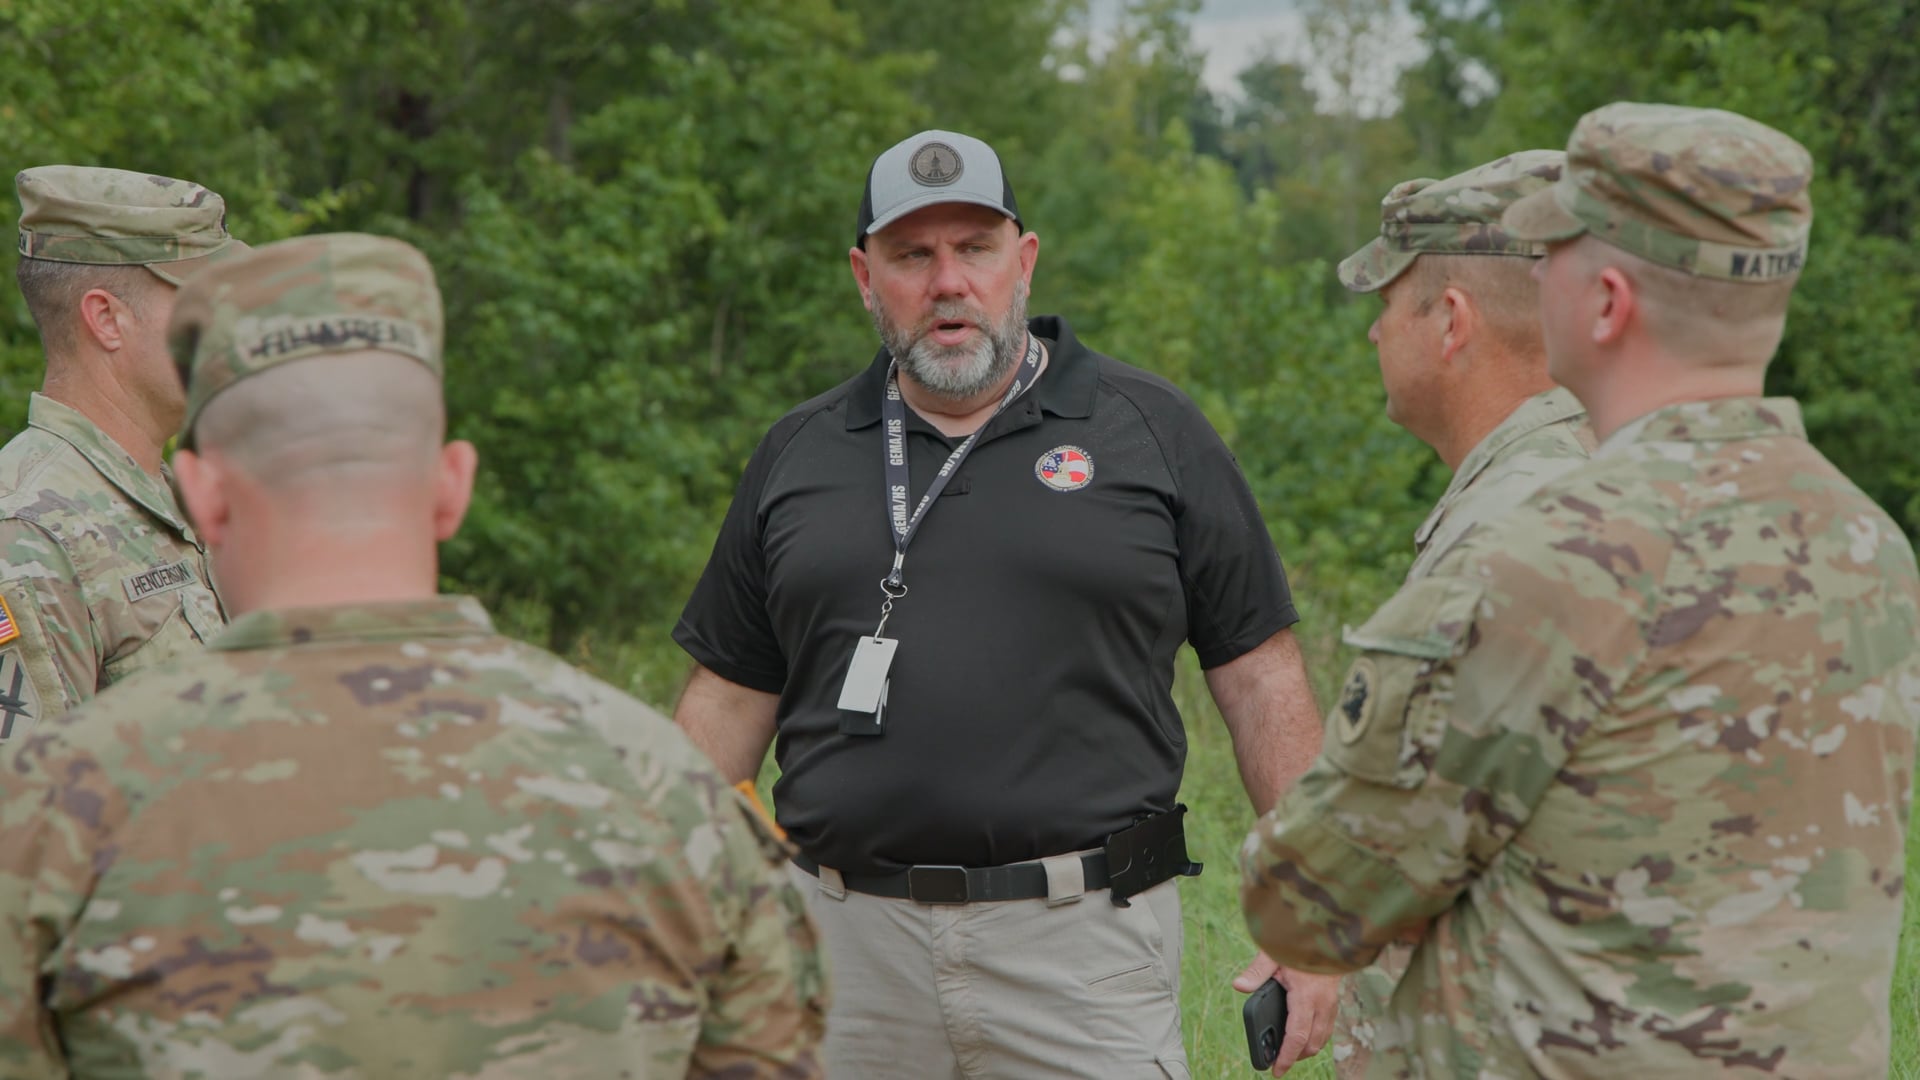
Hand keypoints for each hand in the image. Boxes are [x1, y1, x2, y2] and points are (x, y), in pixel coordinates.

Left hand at [1233, 952, 1339, 1075]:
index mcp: (1306, 996)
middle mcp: (1322, 1003)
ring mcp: (1331, 1002)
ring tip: (1289, 1051)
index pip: (1297, 1036)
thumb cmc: (1299, 942)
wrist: (1327, 931)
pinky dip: (1315, 1036)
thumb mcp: (1274, 953)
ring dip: (1306, 1048)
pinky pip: (1327, 1026)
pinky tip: (1303, 1034)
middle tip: (1278, 1061)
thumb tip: (1239, 986)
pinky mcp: (1334, 999)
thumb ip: (1257, 971)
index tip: (1276, 1071)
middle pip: (1312, 1043)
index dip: (1287, 1057)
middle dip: (1296, 1056)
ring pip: (1322, 1037)